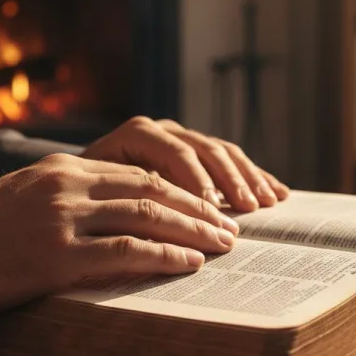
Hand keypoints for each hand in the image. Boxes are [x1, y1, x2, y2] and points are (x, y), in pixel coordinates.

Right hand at [0, 153, 239, 317]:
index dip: (183, 191)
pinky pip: (124, 251)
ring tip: (223, 245)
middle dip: (200, 209)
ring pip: (147, 216)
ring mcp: (63, 218)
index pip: (140, 174)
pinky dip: (162, 255)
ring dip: (193, 232)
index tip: (211, 207)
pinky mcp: (55, 256)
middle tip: (230, 227)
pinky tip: (187, 263)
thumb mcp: (30, 195)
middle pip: (154, 190)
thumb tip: (124, 209)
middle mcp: (70, 184)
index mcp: (67, 168)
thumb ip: (75, 194)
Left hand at [83, 117, 289, 212]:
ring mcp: (182, 138)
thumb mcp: (100, 198)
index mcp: (137, 135)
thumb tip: (162, 225)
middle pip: (204, 149)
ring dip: (247, 177)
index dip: (197, 180)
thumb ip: (129, 202)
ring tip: (267, 203)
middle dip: (229, 180)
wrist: (79, 185)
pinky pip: (230, 160)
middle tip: (248, 208)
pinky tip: (276, 193)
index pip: (175, 152)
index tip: (211, 209)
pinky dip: (254, 176)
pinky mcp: (196, 152)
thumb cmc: (86, 197)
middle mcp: (162, 130)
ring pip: (222, 152)